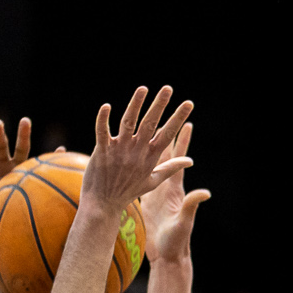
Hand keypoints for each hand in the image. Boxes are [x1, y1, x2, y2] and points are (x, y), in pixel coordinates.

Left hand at [79, 85, 194, 213]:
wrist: (103, 204)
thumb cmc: (128, 192)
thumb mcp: (153, 181)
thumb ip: (170, 168)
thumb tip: (190, 161)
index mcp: (149, 157)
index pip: (167, 134)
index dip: (178, 118)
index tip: (188, 104)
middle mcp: (136, 151)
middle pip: (150, 123)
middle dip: (160, 105)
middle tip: (168, 88)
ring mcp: (119, 150)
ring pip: (128, 122)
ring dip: (135, 104)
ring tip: (143, 89)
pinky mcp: (102, 151)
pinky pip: (102, 132)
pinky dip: (103, 119)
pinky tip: (106, 106)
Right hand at [137, 123, 210, 263]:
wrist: (166, 255)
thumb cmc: (176, 240)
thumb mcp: (183, 222)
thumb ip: (192, 206)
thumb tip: (206, 193)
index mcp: (175, 189)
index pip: (179, 160)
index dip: (183, 142)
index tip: (187, 122)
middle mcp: (165, 186)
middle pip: (164, 155)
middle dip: (164, 134)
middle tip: (164, 116)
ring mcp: (153, 192)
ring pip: (148, 163)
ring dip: (145, 146)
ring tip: (141, 129)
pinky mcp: (143, 200)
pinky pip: (136, 177)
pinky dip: (130, 165)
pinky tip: (123, 155)